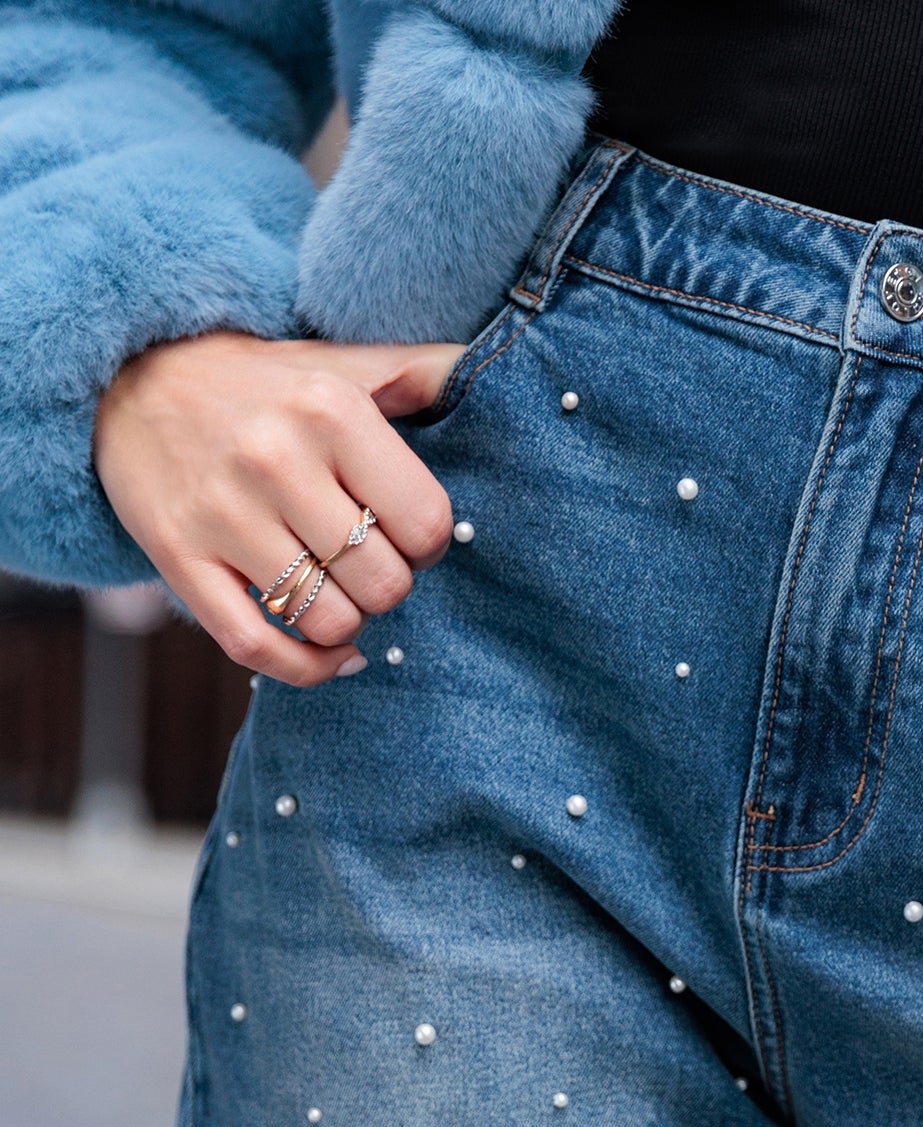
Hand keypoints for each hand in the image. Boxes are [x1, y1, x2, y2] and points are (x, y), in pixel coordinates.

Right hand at [94, 331, 464, 687]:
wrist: (135, 377)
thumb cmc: (263, 385)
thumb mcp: (342, 366)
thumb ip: (422, 372)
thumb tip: (493, 374)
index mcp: (329, 412)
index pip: (426, 524)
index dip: (428, 545)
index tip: (404, 533)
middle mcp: (276, 461)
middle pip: (382, 583)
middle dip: (388, 587)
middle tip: (368, 566)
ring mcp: (223, 515)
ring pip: (329, 622)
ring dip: (348, 624)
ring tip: (337, 592)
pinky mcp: (179, 558)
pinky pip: (259, 649)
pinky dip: (306, 669)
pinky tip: (326, 655)